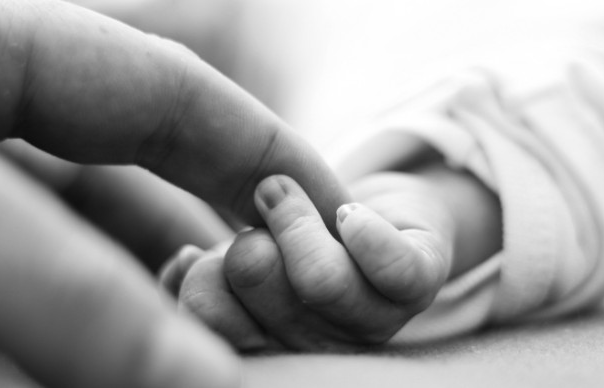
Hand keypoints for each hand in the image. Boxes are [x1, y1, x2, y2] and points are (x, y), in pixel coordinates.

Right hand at [164, 162, 500, 351]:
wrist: (374, 221)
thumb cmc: (291, 247)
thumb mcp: (231, 257)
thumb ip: (194, 274)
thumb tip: (185, 264)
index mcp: (266, 346)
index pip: (215, 325)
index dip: (201, 283)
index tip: (199, 253)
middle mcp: (318, 347)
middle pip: (260, 288)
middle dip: (247, 243)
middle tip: (254, 225)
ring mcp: (371, 322)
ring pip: (322, 279)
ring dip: (295, 221)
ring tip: (283, 195)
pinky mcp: (418, 285)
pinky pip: (392, 266)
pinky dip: (364, 229)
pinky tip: (348, 213)